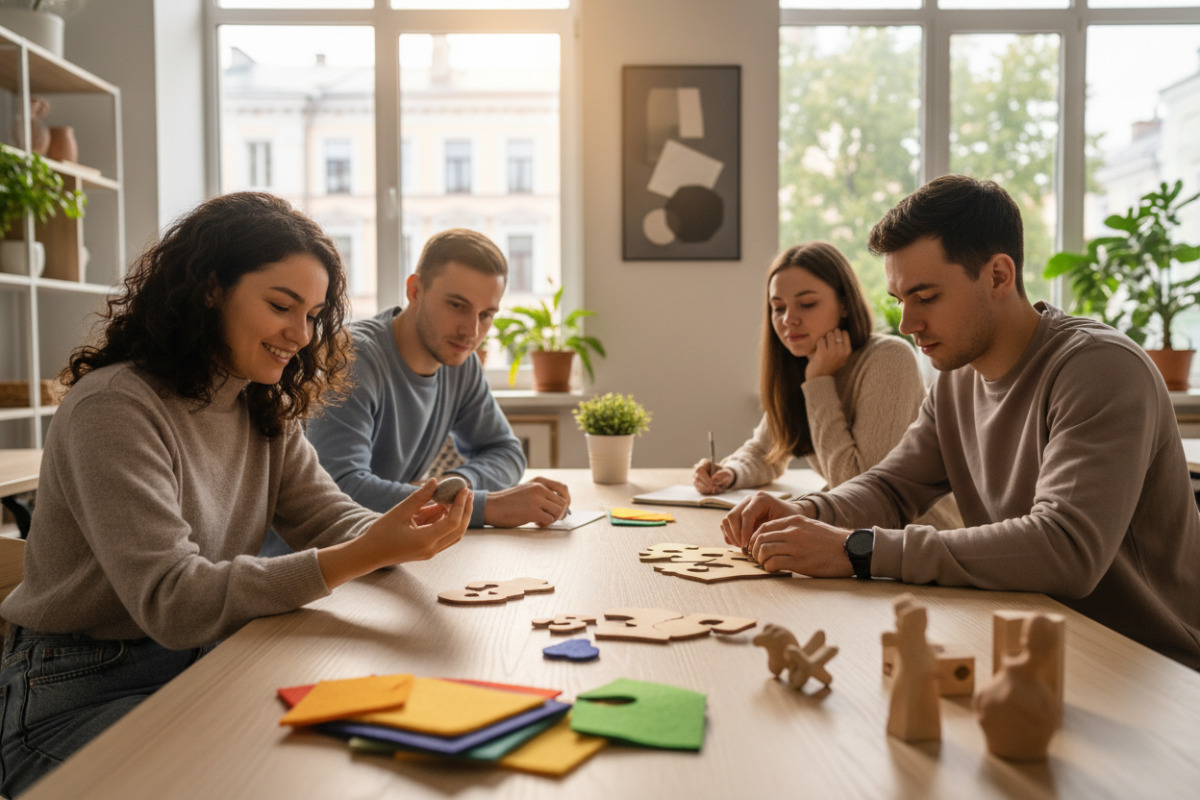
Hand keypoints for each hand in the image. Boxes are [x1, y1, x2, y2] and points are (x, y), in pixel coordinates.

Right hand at [318, 479, 471, 588]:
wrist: (368, 555)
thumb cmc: (380, 533)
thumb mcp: (399, 512)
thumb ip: (419, 497)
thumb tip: (435, 481)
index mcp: (425, 541)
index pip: (453, 522)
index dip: (461, 505)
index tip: (463, 489)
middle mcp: (431, 549)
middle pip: (459, 529)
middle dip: (465, 510)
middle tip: (466, 491)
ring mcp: (430, 552)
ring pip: (453, 533)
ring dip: (457, 516)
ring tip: (453, 497)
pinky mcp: (427, 551)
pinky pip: (443, 535)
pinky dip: (445, 521)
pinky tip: (439, 506)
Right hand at [483, 476, 570, 527]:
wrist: (492, 506)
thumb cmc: (509, 501)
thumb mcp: (527, 490)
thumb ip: (542, 493)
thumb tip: (562, 506)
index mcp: (539, 481)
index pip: (563, 488)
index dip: (567, 500)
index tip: (562, 508)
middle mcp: (539, 488)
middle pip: (563, 503)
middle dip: (560, 513)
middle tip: (551, 518)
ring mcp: (536, 499)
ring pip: (558, 512)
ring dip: (553, 519)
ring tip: (541, 520)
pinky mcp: (532, 511)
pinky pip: (549, 520)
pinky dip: (545, 524)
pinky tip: (536, 523)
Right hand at [693, 459, 733, 493]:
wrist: (723, 478)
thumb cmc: (724, 474)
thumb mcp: (727, 473)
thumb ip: (723, 474)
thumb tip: (714, 478)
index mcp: (704, 463)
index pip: (700, 470)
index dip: (705, 478)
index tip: (712, 484)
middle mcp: (698, 469)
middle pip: (697, 478)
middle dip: (706, 485)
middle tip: (714, 489)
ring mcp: (695, 477)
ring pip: (697, 484)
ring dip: (706, 489)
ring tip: (714, 489)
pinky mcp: (696, 484)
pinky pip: (698, 489)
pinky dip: (705, 491)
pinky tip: (711, 490)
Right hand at [720, 493, 804, 548]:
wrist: (790, 515)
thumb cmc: (790, 520)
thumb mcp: (786, 523)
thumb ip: (772, 530)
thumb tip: (755, 543)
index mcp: (761, 499)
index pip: (746, 514)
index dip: (744, 531)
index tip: (746, 546)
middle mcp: (749, 500)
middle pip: (732, 516)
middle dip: (736, 535)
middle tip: (744, 548)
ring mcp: (742, 506)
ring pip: (726, 520)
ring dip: (732, 536)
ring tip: (742, 547)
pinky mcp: (738, 515)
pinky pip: (726, 525)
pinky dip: (730, 536)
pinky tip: (740, 544)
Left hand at [748, 516, 854, 577]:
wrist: (850, 550)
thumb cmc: (831, 541)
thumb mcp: (810, 526)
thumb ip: (792, 529)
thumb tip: (775, 536)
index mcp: (794, 521)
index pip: (764, 527)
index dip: (754, 538)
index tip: (754, 546)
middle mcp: (792, 532)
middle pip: (760, 538)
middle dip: (754, 549)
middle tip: (756, 557)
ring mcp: (795, 546)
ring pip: (764, 550)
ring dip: (760, 559)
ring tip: (764, 564)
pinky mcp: (799, 562)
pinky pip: (774, 563)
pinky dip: (769, 567)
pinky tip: (773, 569)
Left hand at [805, 328, 851, 379]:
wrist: (819, 379)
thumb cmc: (828, 367)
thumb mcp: (841, 358)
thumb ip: (843, 346)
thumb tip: (842, 330)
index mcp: (847, 351)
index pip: (844, 332)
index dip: (837, 334)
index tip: (833, 342)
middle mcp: (842, 350)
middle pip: (836, 331)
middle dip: (830, 335)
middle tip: (826, 344)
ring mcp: (833, 351)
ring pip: (828, 334)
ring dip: (824, 339)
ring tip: (823, 347)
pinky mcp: (823, 352)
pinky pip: (820, 339)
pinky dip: (818, 343)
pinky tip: (818, 350)